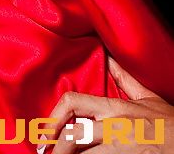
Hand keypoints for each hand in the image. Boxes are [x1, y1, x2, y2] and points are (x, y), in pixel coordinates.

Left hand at [44, 58, 173, 152]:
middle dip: (56, 148)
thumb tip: (108, 59)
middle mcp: (113, 126)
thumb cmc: (170, 124)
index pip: (72, 102)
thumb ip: (124, 79)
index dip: (52, 117)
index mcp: (113, 107)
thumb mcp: (147, 98)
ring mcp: (120, 147)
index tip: (43, 132)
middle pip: (72, 135)